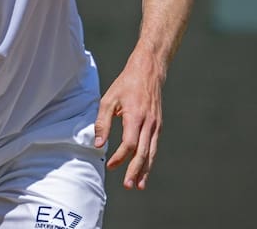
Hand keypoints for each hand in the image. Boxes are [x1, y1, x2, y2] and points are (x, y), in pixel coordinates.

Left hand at [94, 51, 164, 189]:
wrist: (149, 72)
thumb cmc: (126, 84)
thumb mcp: (109, 99)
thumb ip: (103, 122)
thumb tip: (98, 143)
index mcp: (135, 116)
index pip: (130, 144)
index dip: (121, 157)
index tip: (111, 165)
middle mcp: (148, 123)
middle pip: (144, 153)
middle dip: (135, 171)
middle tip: (128, 185)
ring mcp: (156, 125)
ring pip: (151, 153)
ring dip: (145, 170)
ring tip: (138, 184)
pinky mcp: (158, 125)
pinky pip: (154, 146)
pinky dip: (149, 160)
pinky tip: (144, 169)